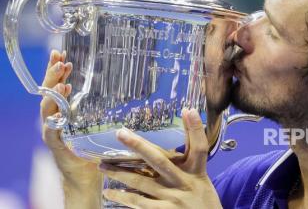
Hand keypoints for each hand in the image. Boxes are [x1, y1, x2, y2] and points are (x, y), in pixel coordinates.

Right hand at [41, 50, 101, 207]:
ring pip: (47, 108)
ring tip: (63, 81)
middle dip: (53, 74)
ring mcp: (53, 131)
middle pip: (50, 92)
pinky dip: (53, 121)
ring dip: (53, 93)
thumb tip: (134, 87)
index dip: (57, 70)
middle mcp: (56, 118)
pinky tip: (58, 111)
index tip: (62, 53)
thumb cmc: (97, 148)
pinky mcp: (57, 145)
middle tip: (60, 60)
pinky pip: (51, 131)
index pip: (58, 85)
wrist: (88, 177)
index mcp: (65, 110)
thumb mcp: (101, 123)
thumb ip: (107, 107)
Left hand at [100, 109, 221, 208]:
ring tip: (103, 166)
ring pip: (141, 183)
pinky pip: (138, 204)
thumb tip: (187, 122)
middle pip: (160, 161)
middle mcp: (184, 183)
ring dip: (120, 173)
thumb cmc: (202, 199)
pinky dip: (123, 198)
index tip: (189, 110)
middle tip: (120, 133)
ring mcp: (172, 200)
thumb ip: (192, 157)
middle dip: (139, 145)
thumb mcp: (201, 177)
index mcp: (196, 172)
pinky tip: (110, 192)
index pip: (199, 147)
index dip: (196, 129)